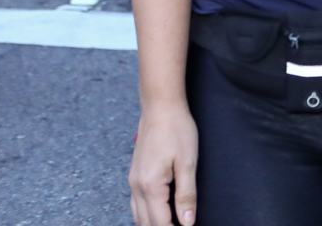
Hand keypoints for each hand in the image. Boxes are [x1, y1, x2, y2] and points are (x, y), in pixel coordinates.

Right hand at [129, 100, 198, 225]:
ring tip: (172, 223)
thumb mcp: (188, 163)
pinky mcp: (134, 175)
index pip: (160, 223)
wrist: (160, 107)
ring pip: (138, 216)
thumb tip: (187, 222)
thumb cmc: (177, 130)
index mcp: (150, 186)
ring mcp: (133, 181)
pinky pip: (136, 204)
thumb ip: (186, 195)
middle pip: (146, 223)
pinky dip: (146, 214)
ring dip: (153, 223)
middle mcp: (136, 187)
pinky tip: (159, 212)